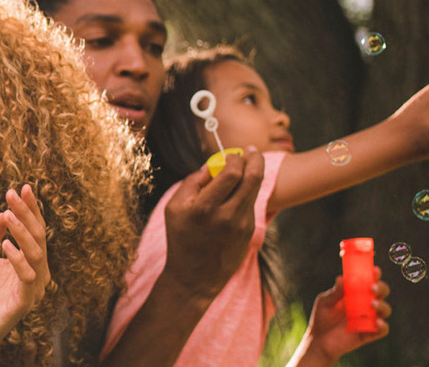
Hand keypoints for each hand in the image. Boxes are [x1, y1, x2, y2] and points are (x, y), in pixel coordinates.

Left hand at [0, 185, 49, 365]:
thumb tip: (2, 212)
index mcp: (29, 262)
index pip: (34, 231)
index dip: (30, 210)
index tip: (23, 188)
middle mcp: (36, 272)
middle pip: (38, 237)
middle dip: (27, 214)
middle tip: (13, 194)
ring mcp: (32, 288)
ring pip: (36, 253)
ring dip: (22, 231)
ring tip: (8, 213)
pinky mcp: (24, 302)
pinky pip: (26, 277)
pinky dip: (18, 258)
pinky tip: (5, 245)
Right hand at [163, 147, 263, 297]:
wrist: (195, 276)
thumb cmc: (181, 238)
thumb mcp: (173, 209)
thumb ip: (191, 183)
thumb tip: (210, 165)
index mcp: (204, 208)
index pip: (231, 173)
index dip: (235, 158)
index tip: (232, 153)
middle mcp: (227, 216)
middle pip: (253, 178)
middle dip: (255, 159)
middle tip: (251, 151)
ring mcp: (241, 225)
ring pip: (255, 190)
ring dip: (253, 174)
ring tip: (247, 165)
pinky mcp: (249, 232)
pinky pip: (250, 204)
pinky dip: (246, 193)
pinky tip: (238, 191)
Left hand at [306, 269, 390, 361]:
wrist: (319, 340)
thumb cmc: (322, 317)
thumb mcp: (325, 302)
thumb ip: (335, 292)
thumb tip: (342, 278)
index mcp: (356, 293)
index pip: (369, 281)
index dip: (374, 274)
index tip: (374, 270)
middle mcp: (366, 304)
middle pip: (381, 293)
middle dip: (381, 288)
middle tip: (372, 288)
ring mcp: (369, 318)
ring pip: (385, 309)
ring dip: (382, 305)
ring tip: (372, 304)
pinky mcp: (369, 333)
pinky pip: (382, 329)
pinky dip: (382, 325)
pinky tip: (376, 322)